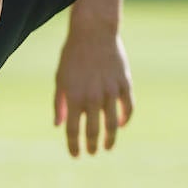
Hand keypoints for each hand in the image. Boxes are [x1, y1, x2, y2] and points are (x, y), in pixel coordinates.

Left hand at [54, 19, 132, 155]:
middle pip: (94, 130)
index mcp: (74, 95)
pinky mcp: (125, 85)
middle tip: (92, 152)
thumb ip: (59, 102)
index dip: (74, 145)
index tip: (76, 155)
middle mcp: (93, 96)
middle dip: (92, 145)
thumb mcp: (60, 77)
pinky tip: (120, 126)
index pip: (73, 129)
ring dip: (110, 139)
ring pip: (113, 124)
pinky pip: (128, 108)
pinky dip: (125, 119)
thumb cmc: (73, 55)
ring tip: (107, 147)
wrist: (93, 32)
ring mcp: (111, 91)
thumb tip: (59, 125)